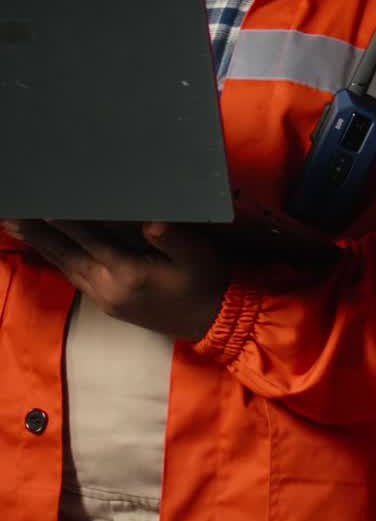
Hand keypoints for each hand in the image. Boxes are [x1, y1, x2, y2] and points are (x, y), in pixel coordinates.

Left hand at [0, 219, 229, 341]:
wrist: (211, 320)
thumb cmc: (204, 280)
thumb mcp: (196, 255)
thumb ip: (172, 238)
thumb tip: (150, 221)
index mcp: (128, 272)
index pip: (88, 238)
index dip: (64, 219)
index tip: (42, 201)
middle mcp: (108, 287)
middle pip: (64, 253)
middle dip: (37, 231)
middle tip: (10, 212)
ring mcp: (103, 297)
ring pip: (64, 265)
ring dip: (39, 243)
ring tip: (15, 223)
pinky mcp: (105, 301)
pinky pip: (72, 274)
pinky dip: (54, 257)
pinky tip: (44, 246)